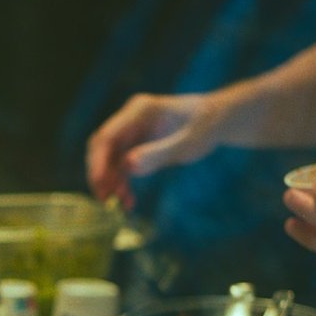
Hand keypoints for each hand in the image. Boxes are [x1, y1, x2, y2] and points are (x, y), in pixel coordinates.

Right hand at [86, 92, 230, 205]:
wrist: (216, 121)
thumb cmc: (206, 127)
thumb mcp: (186, 144)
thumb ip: (157, 154)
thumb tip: (127, 165)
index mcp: (139, 111)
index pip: (107, 136)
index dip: (98, 162)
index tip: (100, 185)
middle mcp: (130, 120)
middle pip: (102, 148)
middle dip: (100, 174)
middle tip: (104, 199)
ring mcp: (132, 132)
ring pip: (110, 160)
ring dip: (111, 182)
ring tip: (121, 204)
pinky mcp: (137, 145)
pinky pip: (122, 166)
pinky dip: (123, 183)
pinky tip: (129, 201)